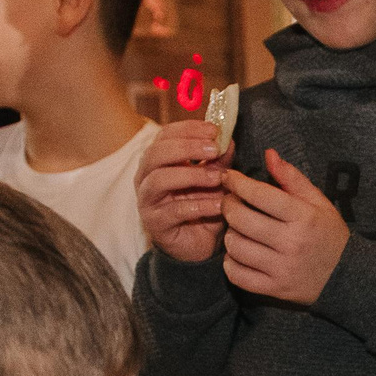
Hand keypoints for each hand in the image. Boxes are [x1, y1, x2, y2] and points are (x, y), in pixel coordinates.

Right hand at [138, 120, 231, 263]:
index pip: (165, 136)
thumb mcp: (213, 179)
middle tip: (214, 150)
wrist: (197, 245)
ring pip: (159, 180)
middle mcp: (146, 177)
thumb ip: (218, 160)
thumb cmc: (202, 206)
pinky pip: (173, 211)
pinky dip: (198, 206)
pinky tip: (218, 204)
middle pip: (156, 154)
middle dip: (187, 148)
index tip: (214, 130)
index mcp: (157, 160)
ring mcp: (147, 201)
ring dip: (191, 175)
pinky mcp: (155, 223)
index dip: (188, 129)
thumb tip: (229, 140)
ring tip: (218, 178)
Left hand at [222, 154, 349, 304]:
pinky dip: (230, 263)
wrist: (346, 276)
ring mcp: (282, 268)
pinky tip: (238, 253)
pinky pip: (238, 275)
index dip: (238, 183)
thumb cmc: (328, 233)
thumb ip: (292, 178)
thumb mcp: (318, 202)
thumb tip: (269, 154)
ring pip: (236, 247)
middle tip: (229, 201)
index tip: (229, 178)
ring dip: (230, 234)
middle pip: (241, 220)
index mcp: (303, 217)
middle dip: (228, 205)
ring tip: (236, 228)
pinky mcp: (275, 289)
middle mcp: (291, 243)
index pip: (260, 195)